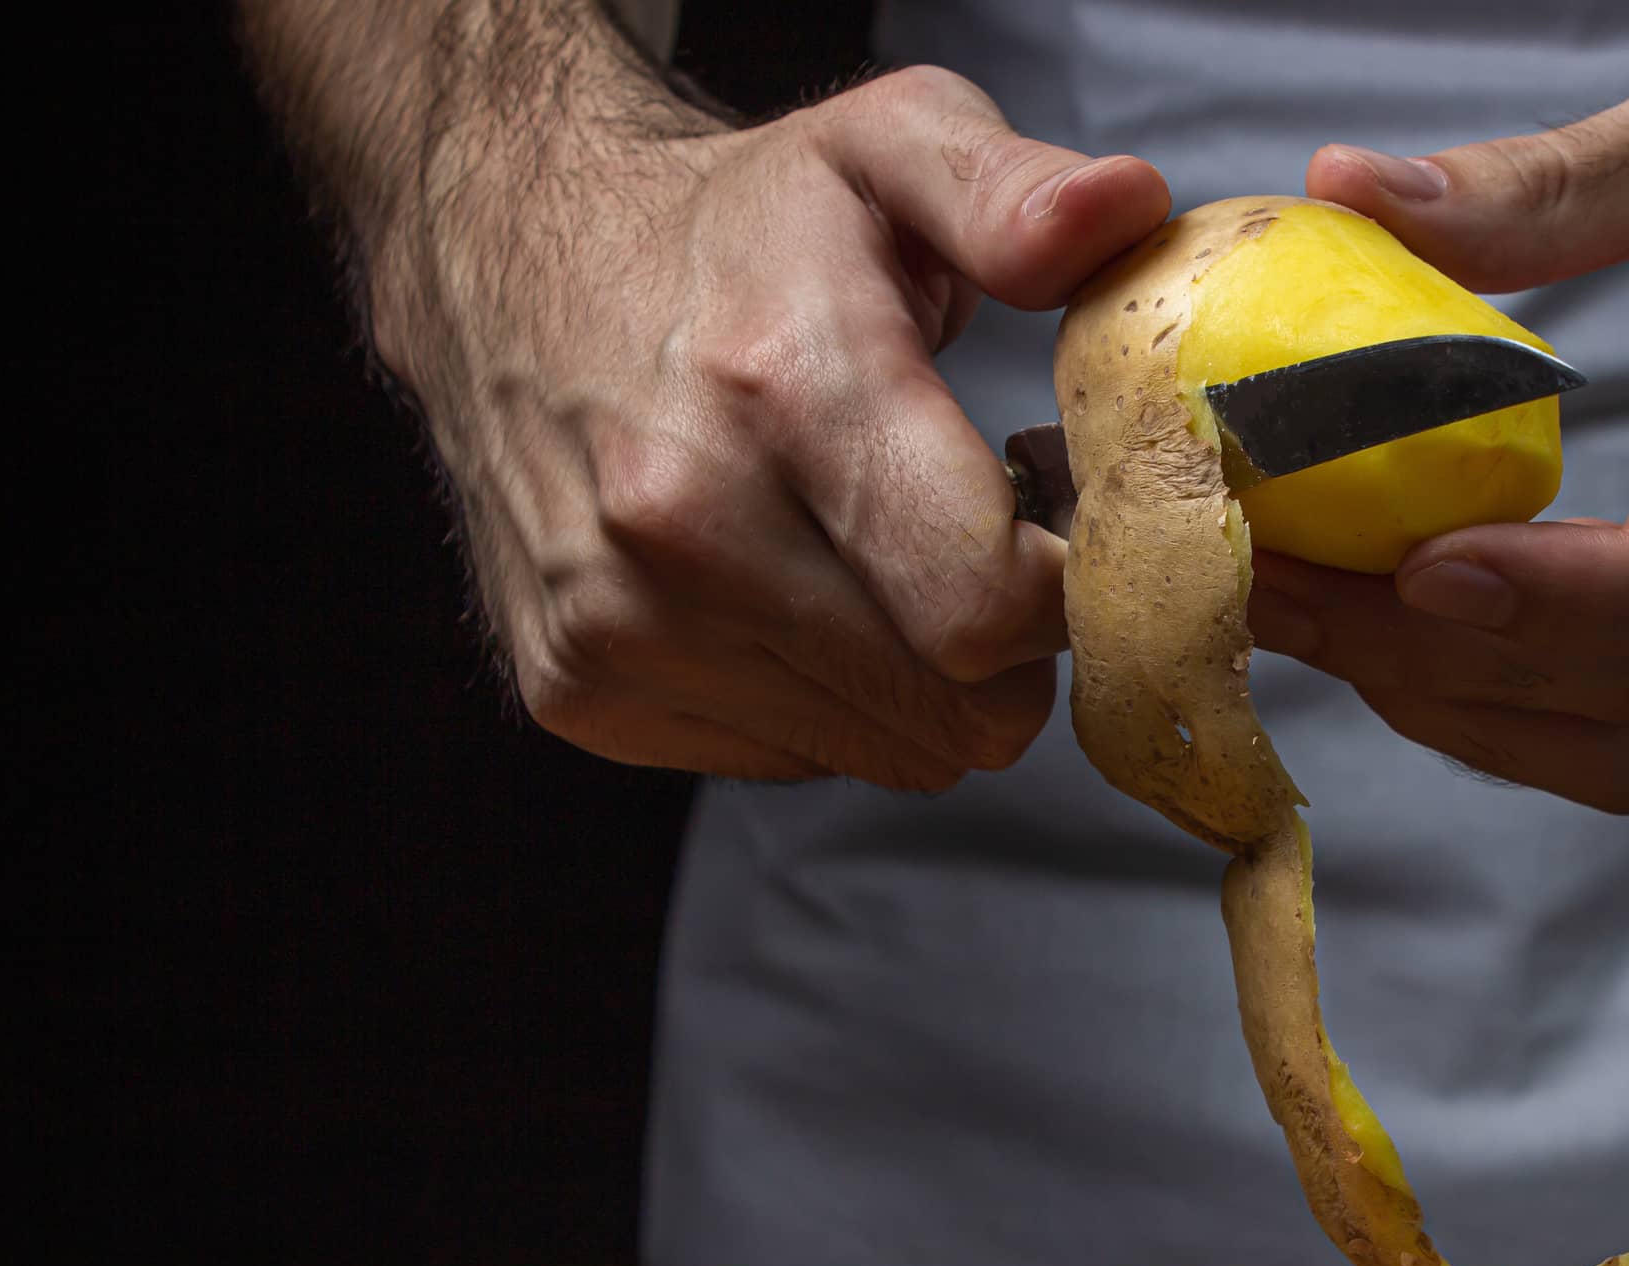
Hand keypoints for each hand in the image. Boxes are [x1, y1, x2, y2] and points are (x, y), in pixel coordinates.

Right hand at [378, 65, 1168, 782]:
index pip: (988, 608)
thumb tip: (1122, 210)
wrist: (505, 250)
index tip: (1066, 524)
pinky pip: (799, 758)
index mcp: (779, 391)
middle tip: (989, 537)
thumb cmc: (733, 219)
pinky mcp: (580, 687)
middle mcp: (681, 527)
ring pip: (891, 753)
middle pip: (956, 708)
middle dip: (1013, 643)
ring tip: (885, 548)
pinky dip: (832, 698)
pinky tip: (798, 586)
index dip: (1070, 587)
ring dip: (926, 678)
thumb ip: (1013, 192)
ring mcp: (616, 623)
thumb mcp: (890, 144)